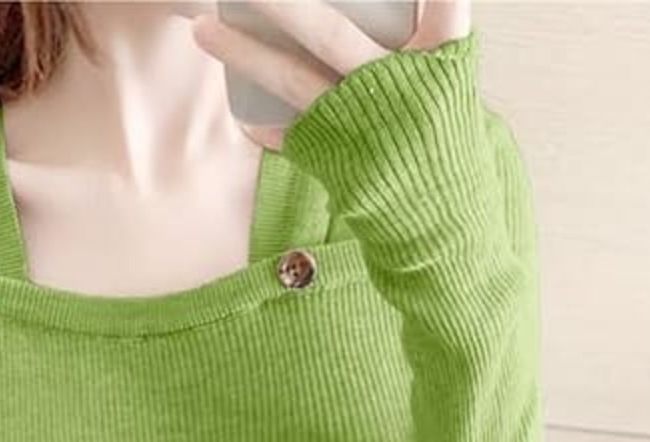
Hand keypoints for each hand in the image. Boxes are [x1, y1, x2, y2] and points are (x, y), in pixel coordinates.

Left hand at [191, 0, 472, 149]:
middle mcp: (394, 87)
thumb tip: (381, 3)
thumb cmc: (439, 129)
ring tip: (202, 29)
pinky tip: (236, 106)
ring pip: (293, 80)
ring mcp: (356, 125)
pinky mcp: (332, 157)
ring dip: (244, 54)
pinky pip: (283, 133)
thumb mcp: (446, 72)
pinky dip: (258, 121)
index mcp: (439, 58)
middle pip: (330, 34)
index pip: (438, 3)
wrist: (437, 212)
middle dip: (283, 7)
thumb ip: (424, 27)